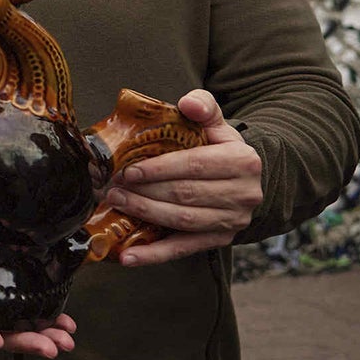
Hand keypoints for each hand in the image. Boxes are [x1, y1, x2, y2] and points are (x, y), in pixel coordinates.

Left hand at [102, 89, 262, 265]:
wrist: (247, 179)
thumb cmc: (221, 148)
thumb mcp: (217, 124)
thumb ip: (204, 107)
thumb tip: (188, 102)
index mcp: (242, 162)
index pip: (195, 166)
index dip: (160, 169)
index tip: (129, 170)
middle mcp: (243, 195)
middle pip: (185, 195)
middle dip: (145, 192)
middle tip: (112, 187)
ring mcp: (231, 221)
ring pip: (182, 221)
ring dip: (145, 214)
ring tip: (116, 203)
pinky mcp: (218, 240)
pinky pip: (182, 250)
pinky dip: (153, 255)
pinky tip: (127, 257)